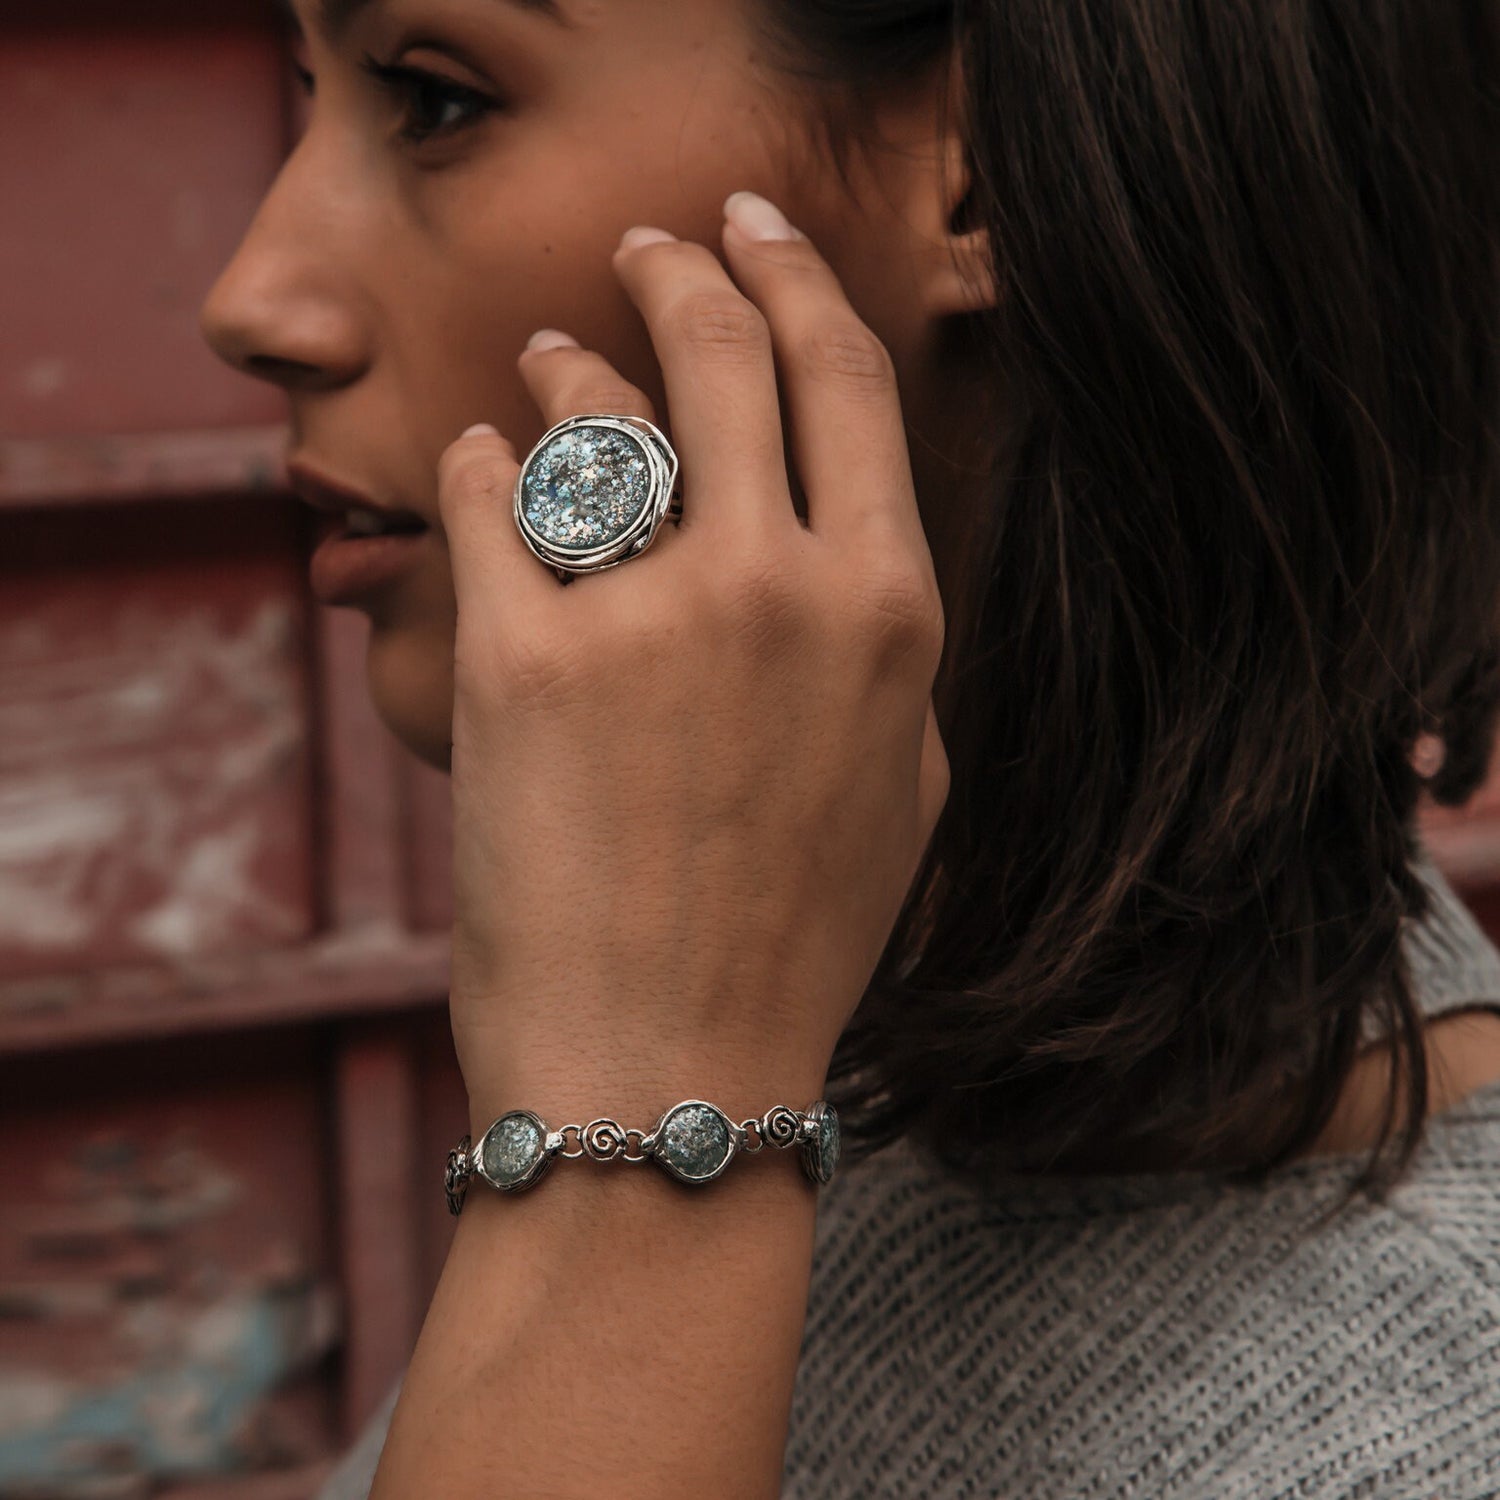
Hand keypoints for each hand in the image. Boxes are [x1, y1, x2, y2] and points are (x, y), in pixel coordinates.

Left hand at [436, 198, 948, 1121]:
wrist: (669, 1067)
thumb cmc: (792, 936)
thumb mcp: (901, 785)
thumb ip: (883, 646)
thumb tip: (838, 540)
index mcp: (889, 612)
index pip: (847, 379)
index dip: (796, 279)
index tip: (756, 234)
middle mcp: (781, 589)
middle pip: (727, 350)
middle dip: (682, 270)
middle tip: (648, 246)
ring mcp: (648, 621)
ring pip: (598, 408)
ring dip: (572, 363)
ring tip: (556, 358)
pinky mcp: (520, 663)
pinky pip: (487, 499)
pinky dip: (480, 467)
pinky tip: (483, 465)